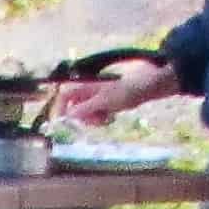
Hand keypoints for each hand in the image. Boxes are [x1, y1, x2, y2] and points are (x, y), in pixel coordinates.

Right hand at [52, 61, 171, 124]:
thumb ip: (85, 109)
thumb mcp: (104, 102)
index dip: (61, 108)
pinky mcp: (105, 102)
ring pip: (86, 112)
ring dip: (93, 119)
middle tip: (95, 121)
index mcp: (85, 86)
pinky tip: (111, 117)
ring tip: (106, 118)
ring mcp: (97, 96)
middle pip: (74, 106)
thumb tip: (68, 116)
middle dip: (83, 117)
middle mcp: (89, 90)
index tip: (64, 122)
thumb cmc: (125, 91)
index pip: (65, 96)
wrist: (147, 87)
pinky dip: (101, 118)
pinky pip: (96, 113)